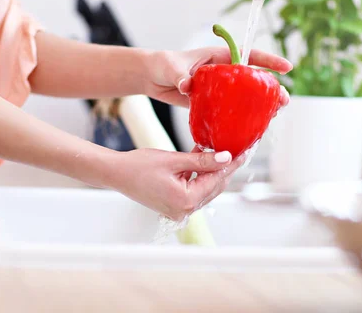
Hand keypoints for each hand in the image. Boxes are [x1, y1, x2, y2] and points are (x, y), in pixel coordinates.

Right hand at [111, 147, 246, 220]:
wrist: (116, 174)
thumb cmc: (139, 166)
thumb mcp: (175, 160)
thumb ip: (202, 160)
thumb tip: (226, 157)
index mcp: (186, 201)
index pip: (217, 180)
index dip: (232, 164)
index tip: (244, 152)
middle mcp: (184, 211)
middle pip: (214, 186)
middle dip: (224, 167)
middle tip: (237, 149)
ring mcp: (179, 210)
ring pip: (205, 188)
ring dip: (211, 170)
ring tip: (220, 151)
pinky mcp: (174, 206)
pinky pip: (194, 190)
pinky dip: (199, 176)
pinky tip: (203, 159)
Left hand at [145, 47, 292, 107]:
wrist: (151, 77)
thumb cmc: (163, 65)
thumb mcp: (172, 68)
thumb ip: (180, 75)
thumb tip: (186, 85)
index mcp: (219, 57)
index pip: (249, 56)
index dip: (269, 61)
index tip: (287, 68)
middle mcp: (224, 72)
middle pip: (253, 79)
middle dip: (271, 89)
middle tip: (283, 101)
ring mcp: (219, 89)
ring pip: (245, 96)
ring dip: (260, 105)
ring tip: (273, 115)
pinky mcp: (212, 103)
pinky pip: (231, 110)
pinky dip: (241, 117)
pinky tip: (250, 127)